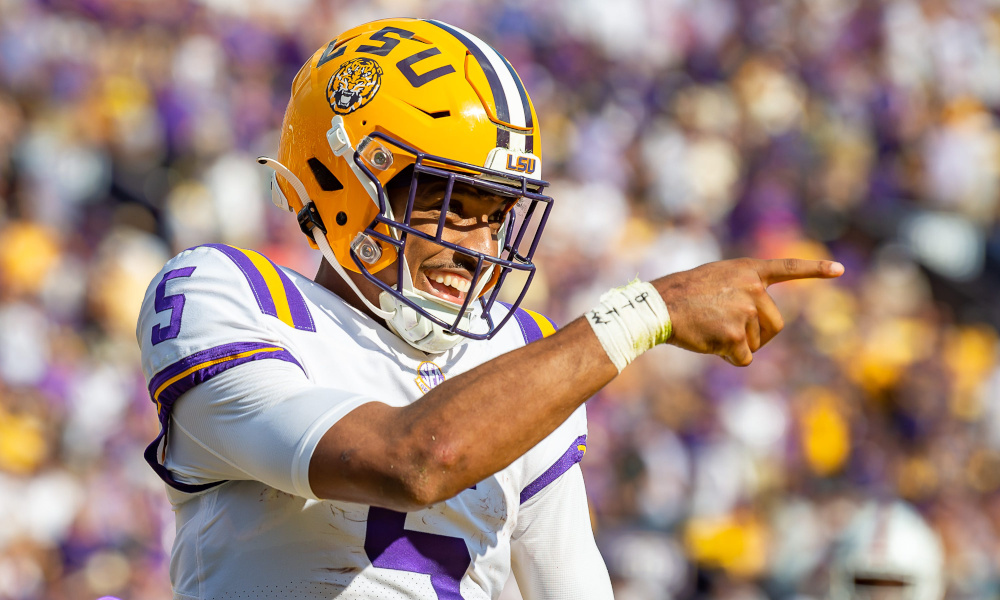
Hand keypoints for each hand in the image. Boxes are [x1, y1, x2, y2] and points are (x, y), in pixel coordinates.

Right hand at [653, 258, 843, 365]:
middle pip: (775, 324)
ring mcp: (746, 311)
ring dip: (740, 345)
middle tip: (732, 334)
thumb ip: (743, 291)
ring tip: (712, 330)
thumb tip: (759, 325)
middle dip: (759, 336)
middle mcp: (753, 288)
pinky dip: (729, 358)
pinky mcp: (735, 335)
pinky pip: (743, 358)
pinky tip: (710, 344)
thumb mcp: (718, 280)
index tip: (839, 269)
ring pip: (758, 343)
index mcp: (748, 271)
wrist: (659, 306)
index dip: (814, 269)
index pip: (787, 268)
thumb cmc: (683, 294)